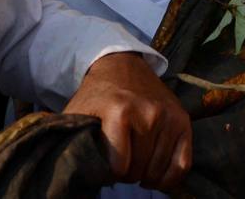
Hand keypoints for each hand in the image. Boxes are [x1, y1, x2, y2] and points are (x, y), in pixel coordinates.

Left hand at [63, 52, 191, 189]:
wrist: (123, 65)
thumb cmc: (98, 95)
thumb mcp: (78, 111)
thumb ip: (68, 136)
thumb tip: (61, 165)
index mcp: (120, 111)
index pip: (118, 167)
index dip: (109, 173)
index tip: (104, 164)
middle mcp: (149, 112)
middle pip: (139, 170)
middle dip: (127, 175)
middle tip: (119, 165)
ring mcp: (169, 116)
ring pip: (159, 170)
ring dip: (146, 177)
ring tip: (135, 167)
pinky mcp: (183, 120)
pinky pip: (183, 164)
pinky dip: (170, 178)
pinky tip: (156, 176)